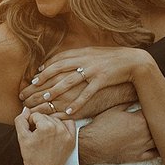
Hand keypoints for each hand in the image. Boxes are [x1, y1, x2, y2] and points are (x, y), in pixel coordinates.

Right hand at [14, 108, 75, 164]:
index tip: (28, 133)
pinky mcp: (72, 140)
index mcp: (46, 127)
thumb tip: (26, 109)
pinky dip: (63, 125)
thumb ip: (20, 119)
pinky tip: (56, 132)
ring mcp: (67, 135)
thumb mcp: (21, 136)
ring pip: (55, 120)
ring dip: (49, 125)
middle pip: (45, 117)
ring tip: (44, 137)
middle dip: (39, 124)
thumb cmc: (30, 156)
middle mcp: (59, 129)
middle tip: (36, 136)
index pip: (35, 115)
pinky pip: (69, 124)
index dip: (29, 123)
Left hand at [28, 47, 152, 115]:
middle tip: (32, 88)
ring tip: (46, 99)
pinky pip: (86, 94)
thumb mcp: (93, 53)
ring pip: (69, 81)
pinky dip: (77, 103)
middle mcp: (84, 60)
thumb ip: (78, 57)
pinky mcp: (101, 80)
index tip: (35, 75)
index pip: (58, 59)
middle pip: (58, 69)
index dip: (45, 67)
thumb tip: (62, 61)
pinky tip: (69, 112)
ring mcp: (92, 70)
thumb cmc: (111, 58)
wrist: (132, 61)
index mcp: (81, 52)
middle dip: (43, 79)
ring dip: (56, 90)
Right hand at [78, 104, 156, 164]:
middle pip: (161, 126)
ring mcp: (143, 146)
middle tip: (163, 116)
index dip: (156, 107)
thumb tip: (135, 97)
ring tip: (164, 130)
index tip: (157, 104)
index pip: (154, 112)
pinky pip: (156, 154)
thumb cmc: (101, 126)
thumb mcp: (114, 110)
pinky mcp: (139, 156)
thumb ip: (128, 103)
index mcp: (139, 120)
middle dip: (162, 121)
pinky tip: (162, 145)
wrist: (93, 144)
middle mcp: (145, 133)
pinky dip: (160, 150)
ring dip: (162, 134)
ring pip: (160, 140)